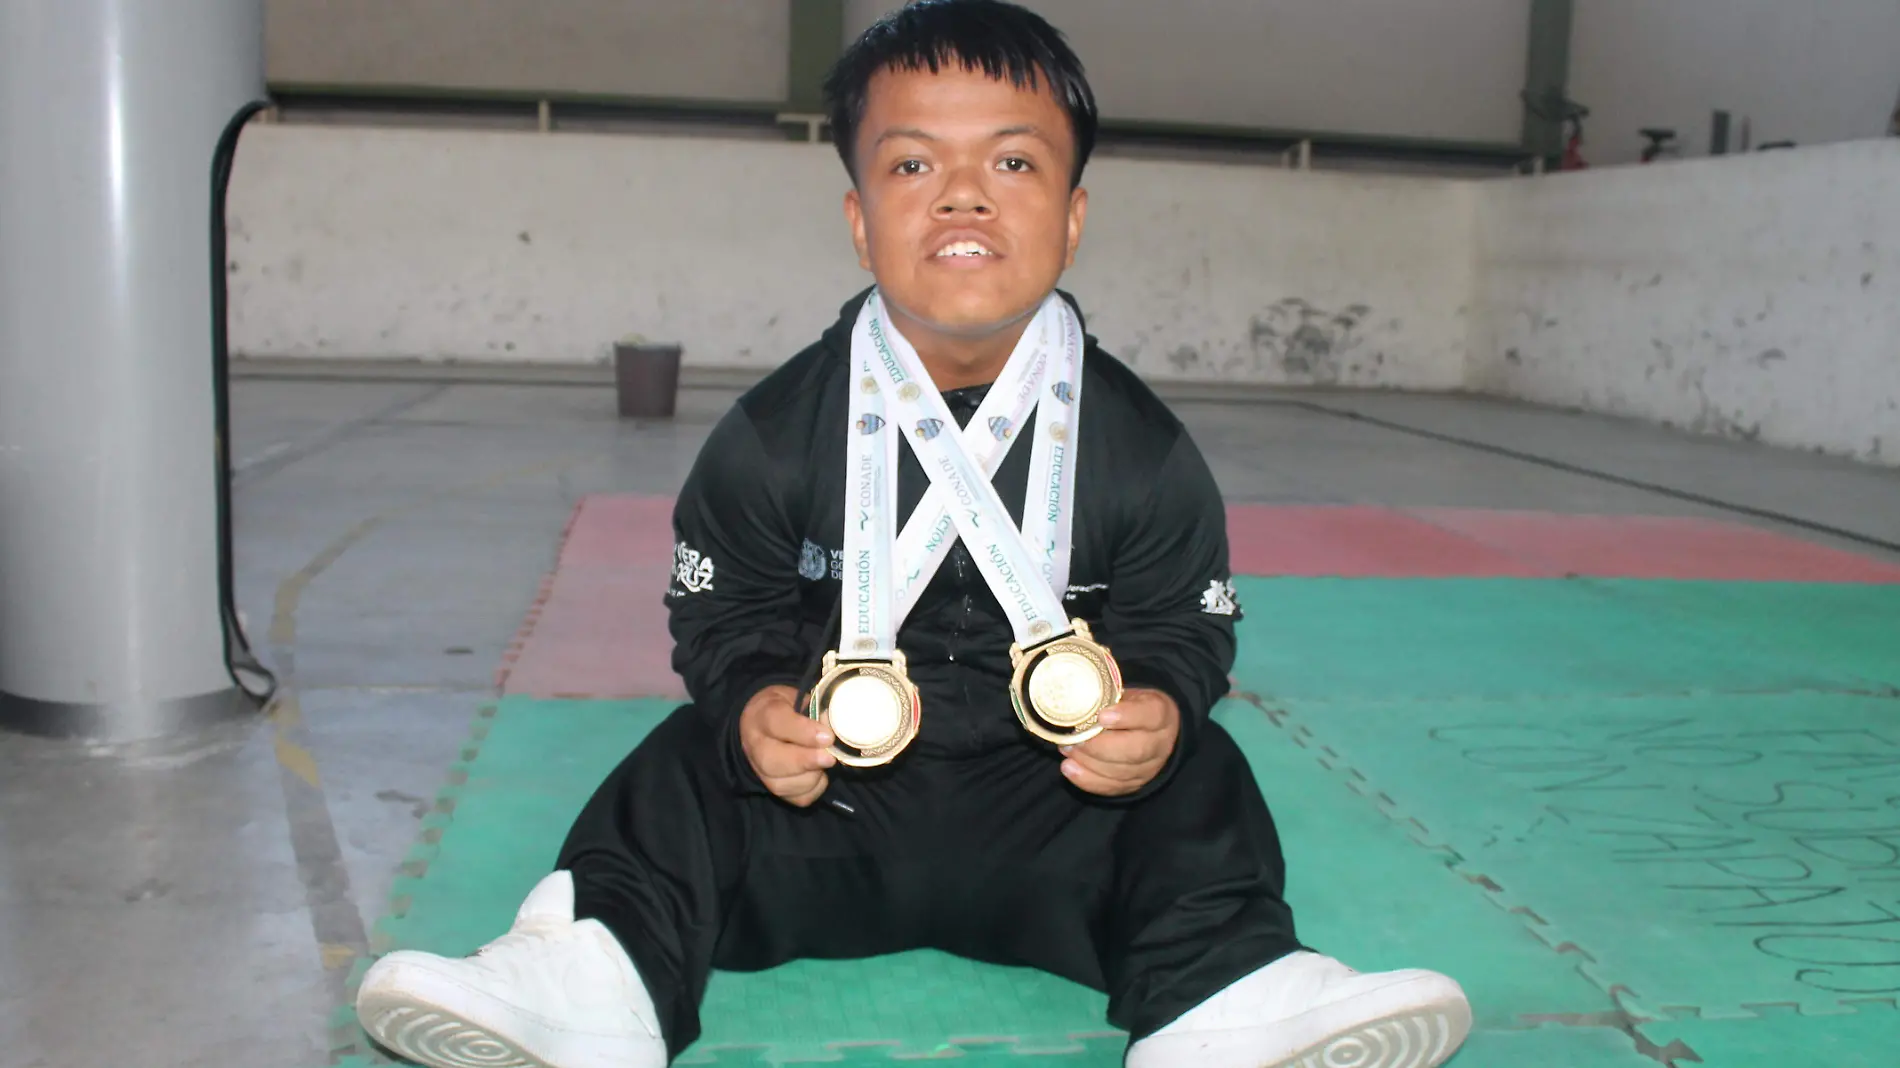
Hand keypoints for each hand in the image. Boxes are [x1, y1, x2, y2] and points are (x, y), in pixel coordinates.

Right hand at [738, 684, 835, 806]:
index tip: (827, 736)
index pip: (776, 723)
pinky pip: (796, 798)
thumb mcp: (796, 698)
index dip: (803, 732)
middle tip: (829, 757)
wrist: (760, 725)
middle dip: (806, 761)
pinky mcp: (773, 789)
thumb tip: (834, 727)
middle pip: (773, 760)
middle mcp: (755, 746)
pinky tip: (818, 774)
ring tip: (824, 762)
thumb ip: (814, 710)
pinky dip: (813, 789)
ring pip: (783, 784)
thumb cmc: (785, 709)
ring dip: (811, 776)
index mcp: (762, 715)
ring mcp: (760, 771)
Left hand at [1059, 688, 1179, 796]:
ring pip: (1122, 771)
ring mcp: (1150, 767)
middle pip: (1135, 750)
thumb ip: (1109, 698)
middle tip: (1075, 738)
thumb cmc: (1132, 708)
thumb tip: (1073, 698)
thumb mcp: (1128, 695)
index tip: (1102, 716)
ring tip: (1067, 749)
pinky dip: (1087, 779)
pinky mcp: (1135, 783)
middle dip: (1100, 746)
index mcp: (1161, 714)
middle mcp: (1160, 744)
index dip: (1127, 716)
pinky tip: (1069, 768)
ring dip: (1089, 762)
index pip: (1152, 715)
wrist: (1151, 731)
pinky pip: (1112, 786)